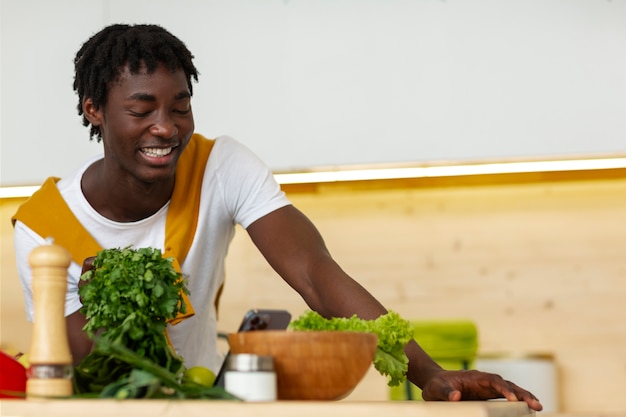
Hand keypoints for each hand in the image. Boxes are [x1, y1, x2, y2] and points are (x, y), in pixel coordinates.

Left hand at [420, 369, 542, 411]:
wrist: (435, 383)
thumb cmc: (435, 386)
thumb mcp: (435, 389)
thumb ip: (445, 392)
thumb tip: (456, 397)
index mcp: (473, 377)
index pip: (492, 380)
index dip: (503, 388)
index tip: (512, 398)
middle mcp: (483, 381)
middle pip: (506, 384)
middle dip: (521, 392)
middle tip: (535, 404)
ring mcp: (487, 388)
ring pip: (510, 390)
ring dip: (523, 397)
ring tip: (538, 407)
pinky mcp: (487, 396)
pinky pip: (505, 398)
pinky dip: (517, 401)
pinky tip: (527, 408)